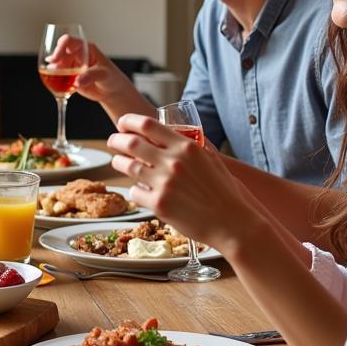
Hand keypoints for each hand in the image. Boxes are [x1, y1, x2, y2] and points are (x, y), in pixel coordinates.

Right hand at [49, 38, 150, 117]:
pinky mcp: (68, 77)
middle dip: (54, 64)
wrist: (112, 92)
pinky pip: (57, 78)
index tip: (54, 59)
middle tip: (54, 74)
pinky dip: (54, 83)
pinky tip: (59, 88)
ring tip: (59, 84)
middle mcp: (76, 55)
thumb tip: (77, 81)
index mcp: (85, 48)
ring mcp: (71, 66)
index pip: (68, 42)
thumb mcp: (104, 75)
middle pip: (58, 55)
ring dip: (53, 74)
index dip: (59, 48)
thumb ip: (91, 76)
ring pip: (56, 67)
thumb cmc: (112, 78)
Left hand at [108, 113, 252, 252]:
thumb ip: (193, 147)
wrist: (233, 223)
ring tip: (119, 162)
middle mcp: (173, 162)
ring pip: (128, 166)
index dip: (129, 121)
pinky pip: (135, 192)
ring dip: (119, 163)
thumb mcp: (211, 160)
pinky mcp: (159, 204)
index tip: (122, 124)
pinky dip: (134, 190)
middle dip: (116, 140)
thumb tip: (178, 135)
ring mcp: (164, 183)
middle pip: (131, 142)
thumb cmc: (225, 193)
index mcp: (186, 147)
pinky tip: (139, 191)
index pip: (147, 124)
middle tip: (113, 141)